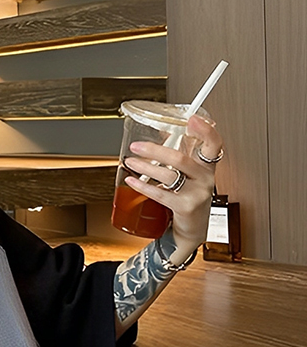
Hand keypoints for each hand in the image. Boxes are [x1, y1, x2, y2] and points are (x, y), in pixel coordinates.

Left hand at [123, 114, 223, 261]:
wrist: (192, 227)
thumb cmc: (189, 197)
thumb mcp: (191, 175)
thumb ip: (182, 156)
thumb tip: (160, 136)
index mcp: (208, 166)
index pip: (214, 144)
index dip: (206, 130)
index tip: (192, 119)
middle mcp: (206, 178)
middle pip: (181, 158)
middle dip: (155, 150)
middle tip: (136, 146)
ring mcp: (198, 193)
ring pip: (168, 175)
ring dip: (145, 167)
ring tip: (130, 162)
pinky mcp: (186, 207)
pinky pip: (161, 194)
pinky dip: (143, 186)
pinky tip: (131, 180)